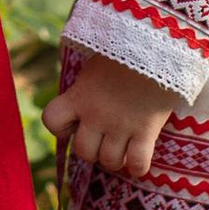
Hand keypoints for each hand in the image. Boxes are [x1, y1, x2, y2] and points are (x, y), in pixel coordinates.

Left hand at [43, 51, 179, 177]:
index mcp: (79, 95)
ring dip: (115, 158)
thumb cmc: (126, 49)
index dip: (61, 125)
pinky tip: (139, 156)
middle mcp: (96, 115)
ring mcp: (121, 125)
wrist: (157, 44)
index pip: (51, 121)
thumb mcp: (96, 64)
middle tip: (104, 137)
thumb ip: (86, 85)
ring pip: (110, 162)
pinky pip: (138, 164)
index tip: (75, 119)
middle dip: (93, 149)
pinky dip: (137, 166)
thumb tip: (81, 96)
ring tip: (123, 146)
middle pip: (84, 151)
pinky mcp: (146, 130)